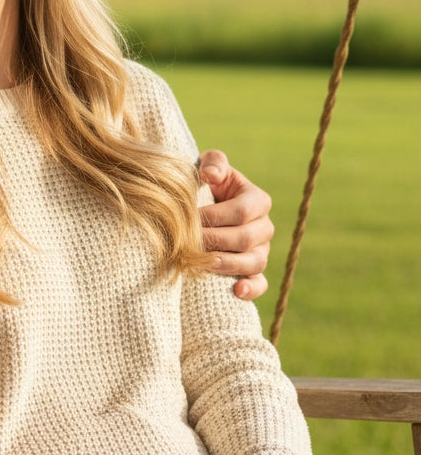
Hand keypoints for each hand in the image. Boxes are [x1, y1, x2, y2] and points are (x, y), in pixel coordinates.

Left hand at [198, 149, 274, 300]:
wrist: (205, 206)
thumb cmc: (207, 183)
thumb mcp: (211, 167)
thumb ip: (214, 163)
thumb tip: (211, 175)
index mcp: (257, 200)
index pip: (242, 211)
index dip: (216, 216)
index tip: (191, 217)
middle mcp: (263, 227)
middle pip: (246, 238)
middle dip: (216, 240)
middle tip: (190, 241)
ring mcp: (261, 250)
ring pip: (254, 262)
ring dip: (229, 264)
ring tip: (206, 263)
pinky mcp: (255, 271)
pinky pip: (260, 283)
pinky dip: (251, 289)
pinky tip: (237, 291)